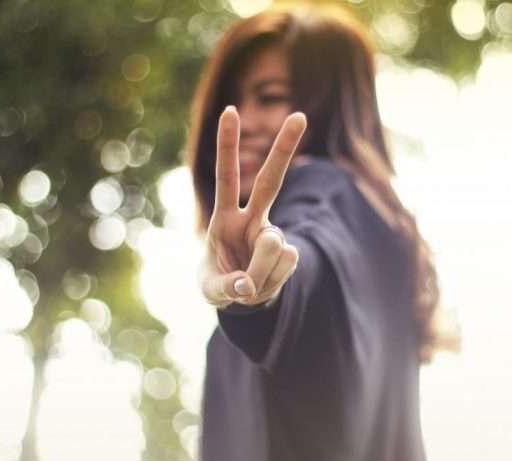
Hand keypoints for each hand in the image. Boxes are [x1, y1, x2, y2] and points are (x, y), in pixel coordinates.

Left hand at [199, 106, 306, 307]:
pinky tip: (263, 283)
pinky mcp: (290, 253)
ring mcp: (273, 234)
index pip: (228, 177)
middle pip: (271, 180)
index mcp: (226, 217)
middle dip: (284, 148)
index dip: (228, 146)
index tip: (230, 110)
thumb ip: (226, 286)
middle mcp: (253, 218)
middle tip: (299, 115)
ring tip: (248, 283)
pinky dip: (270, 282)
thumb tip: (248, 285)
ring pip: (272, 245)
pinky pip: (284, 265)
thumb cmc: (220, 282)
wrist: (243, 298)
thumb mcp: (212, 289)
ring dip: (259, 272)